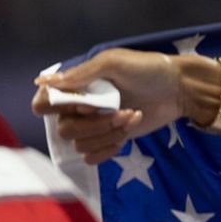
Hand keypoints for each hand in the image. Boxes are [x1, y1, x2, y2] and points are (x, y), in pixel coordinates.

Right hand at [31, 48, 189, 165]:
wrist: (178, 89)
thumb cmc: (146, 68)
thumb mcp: (113, 64)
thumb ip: (80, 75)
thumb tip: (42, 81)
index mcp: (74, 85)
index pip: (42, 104)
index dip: (55, 108)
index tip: (82, 103)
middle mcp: (79, 107)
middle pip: (63, 130)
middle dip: (93, 124)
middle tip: (118, 111)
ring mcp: (94, 125)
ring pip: (80, 145)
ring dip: (107, 134)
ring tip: (131, 116)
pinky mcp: (109, 139)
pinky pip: (91, 157)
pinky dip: (108, 149)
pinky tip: (125, 135)